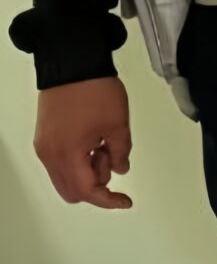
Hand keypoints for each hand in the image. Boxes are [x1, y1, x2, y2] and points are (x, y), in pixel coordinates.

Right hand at [34, 77, 134, 209]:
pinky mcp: (44, 136)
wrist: (72, 63)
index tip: (124, 200)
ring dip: (86, 171)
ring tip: (103, 144)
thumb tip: (121, 168)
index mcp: (68, 154)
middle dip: (95, 185)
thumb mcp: (118, 124)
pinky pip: (59, 161)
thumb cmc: (93, 90)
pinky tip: (92, 141)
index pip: (87, 191)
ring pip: (64, 177)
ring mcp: (44, 146)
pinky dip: (77, 161)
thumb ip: (121, 152)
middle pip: (72, 191)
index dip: (108, 200)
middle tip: (111, 160)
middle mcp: (50, 154)